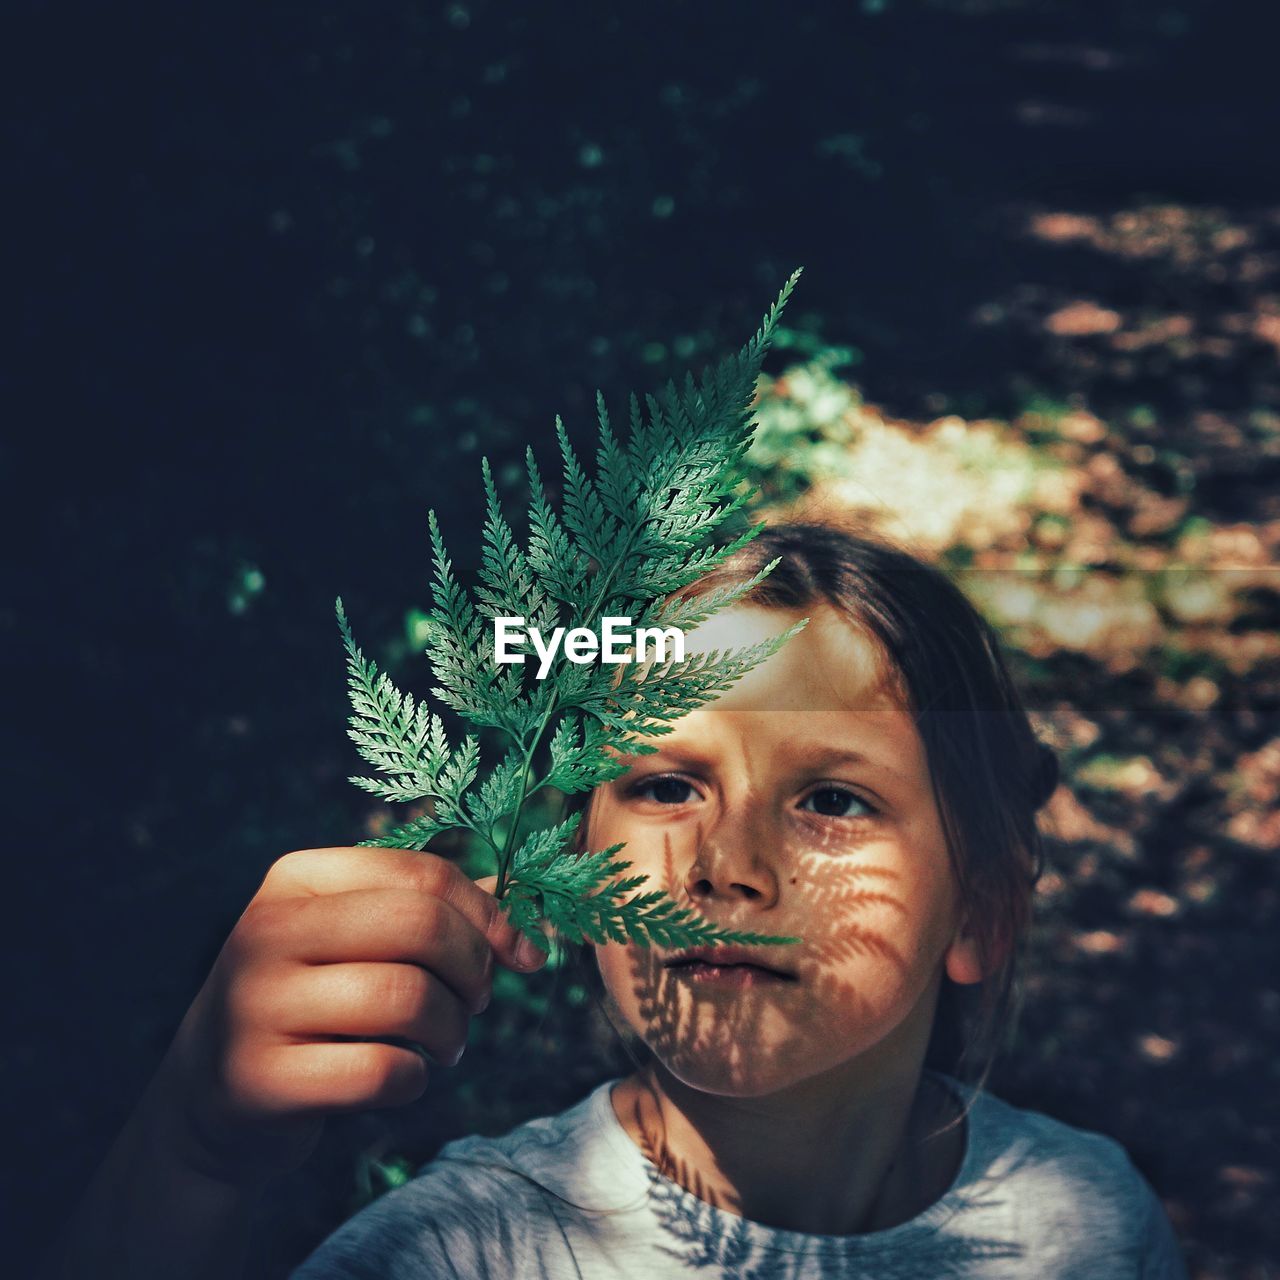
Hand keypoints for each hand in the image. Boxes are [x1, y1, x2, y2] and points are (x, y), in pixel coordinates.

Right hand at [144, 847, 545, 1186]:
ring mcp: (255, 1004)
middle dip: (474, 970)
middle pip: (420, 927)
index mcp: (296, 878)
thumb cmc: (315, 1000)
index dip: (490, 916)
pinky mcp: (258, 1080)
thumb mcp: (354, 937)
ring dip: (452, 1031)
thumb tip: (532, 933)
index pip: (423, 875)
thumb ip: (433, 916)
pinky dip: (415, 1079)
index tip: (521, 954)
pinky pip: (381, 1072)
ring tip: (445, 1044)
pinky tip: (403, 1078)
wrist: (212, 1092)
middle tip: (476, 1002)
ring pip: (408, 999)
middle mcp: (267, 930)